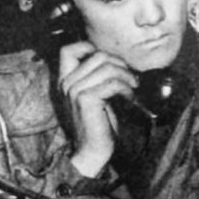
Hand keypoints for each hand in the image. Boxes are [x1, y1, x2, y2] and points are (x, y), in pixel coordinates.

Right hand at [58, 41, 137, 176]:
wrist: (93, 150)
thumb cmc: (98, 122)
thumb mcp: (93, 94)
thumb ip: (96, 75)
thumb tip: (117, 58)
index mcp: (64, 80)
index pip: (68, 50)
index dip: (89, 47)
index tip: (109, 61)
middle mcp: (66, 83)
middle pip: (98, 55)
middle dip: (120, 63)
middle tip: (131, 78)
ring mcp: (74, 90)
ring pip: (108, 67)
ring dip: (126, 76)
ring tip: (133, 87)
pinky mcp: (86, 99)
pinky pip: (113, 83)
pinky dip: (126, 88)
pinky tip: (130, 97)